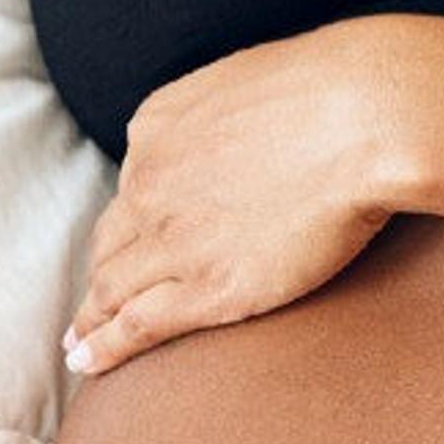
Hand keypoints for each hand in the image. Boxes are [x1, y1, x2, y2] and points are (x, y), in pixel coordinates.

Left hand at [64, 21, 408, 377]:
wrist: (364, 118)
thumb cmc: (338, 88)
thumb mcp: (253, 79)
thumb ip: (228, 111)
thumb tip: (240, 125)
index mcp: (157, 127)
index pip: (132, 186)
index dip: (128, 225)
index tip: (125, 248)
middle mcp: (150, 181)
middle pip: (111, 242)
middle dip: (100, 275)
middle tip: (89, 309)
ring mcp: (173, 237)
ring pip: (111, 288)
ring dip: (90, 320)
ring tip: (79, 348)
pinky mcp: (208, 287)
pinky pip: (137, 324)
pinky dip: (104, 347)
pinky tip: (87, 364)